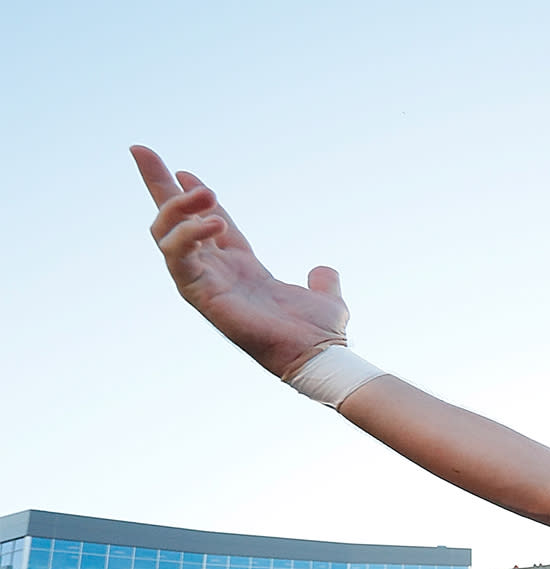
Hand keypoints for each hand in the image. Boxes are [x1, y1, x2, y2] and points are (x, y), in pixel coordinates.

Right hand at [131, 146, 348, 376]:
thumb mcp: (324, 297)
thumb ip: (321, 281)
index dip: (193, 196)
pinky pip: (179, 258)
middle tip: (142, 149)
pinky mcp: (200, 295)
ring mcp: (203, 283)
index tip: (184, 170)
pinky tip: (215, 224)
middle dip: (156, 184)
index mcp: (239, 267)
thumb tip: (323, 271)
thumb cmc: (318, 333)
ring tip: (205, 190)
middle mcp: (215, 272)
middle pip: (172, 221)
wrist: (319, 356)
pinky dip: (189, 236)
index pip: (205, 223)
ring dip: (178, 207)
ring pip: (166, 235)